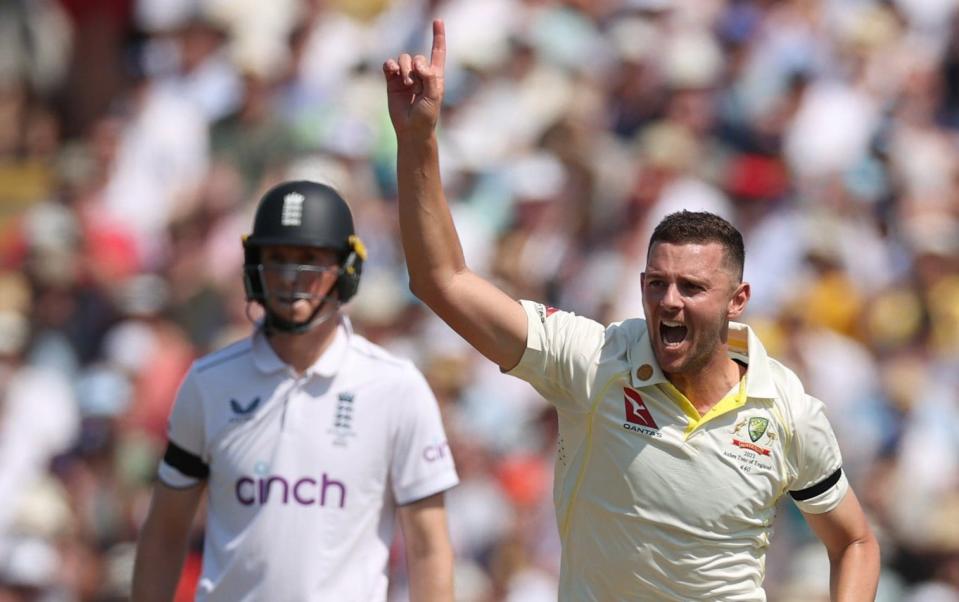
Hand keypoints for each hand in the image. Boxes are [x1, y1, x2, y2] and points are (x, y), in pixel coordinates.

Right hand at [384, 19, 445, 138]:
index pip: (437, 52)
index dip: (438, 36)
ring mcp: (405, 77)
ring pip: (403, 59)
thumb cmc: (426, 115)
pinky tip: (392, 72)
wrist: (411, 130)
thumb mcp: (434, 96)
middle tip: (416, 86)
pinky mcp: (392, 81)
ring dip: (404, 69)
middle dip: (416, 68)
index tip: (437, 20)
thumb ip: (429, 76)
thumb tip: (418, 63)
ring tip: (406, 84)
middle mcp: (420, 74)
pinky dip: (390, 65)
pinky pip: (389, 65)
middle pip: (417, 56)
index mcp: (435, 76)